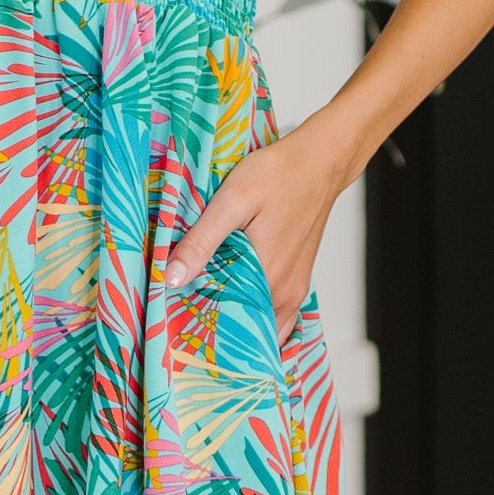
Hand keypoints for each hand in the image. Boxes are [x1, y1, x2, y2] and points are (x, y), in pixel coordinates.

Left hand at [163, 121, 349, 344]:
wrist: (322, 162)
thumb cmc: (279, 175)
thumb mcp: (232, 201)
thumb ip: (202, 242)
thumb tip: (171, 278)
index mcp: (266, 278)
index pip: (225, 325)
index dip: (198, 328)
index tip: (173, 326)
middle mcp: (284, 294)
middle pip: (243, 330)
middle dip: (214, 331)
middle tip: (183, 324)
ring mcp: (295, 291)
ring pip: (262, 326)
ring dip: (236, 326)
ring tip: (206, 318)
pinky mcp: (298, 281)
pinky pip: (277, 317)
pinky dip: (256, 318)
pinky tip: (235, 306)